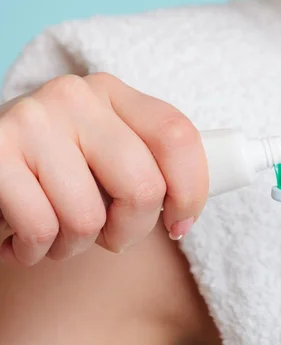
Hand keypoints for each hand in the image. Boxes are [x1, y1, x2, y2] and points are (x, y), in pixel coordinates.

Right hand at [0, 73, 207, 265]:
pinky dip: (37, 250)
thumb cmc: (57, 173)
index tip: (180, 224)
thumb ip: (148, 165)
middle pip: (143, 186)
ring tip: (58, 231)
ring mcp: (33, 120)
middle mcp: (76, 97)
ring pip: (89, 217)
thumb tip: (187, 210)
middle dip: (132, 231)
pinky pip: (42, 228)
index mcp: (114, 94)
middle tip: (110, 235)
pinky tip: (25, 236)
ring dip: (76, 245)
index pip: (178, 137)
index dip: (191, 191)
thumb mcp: (107, 155)